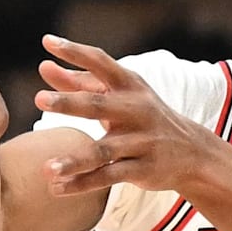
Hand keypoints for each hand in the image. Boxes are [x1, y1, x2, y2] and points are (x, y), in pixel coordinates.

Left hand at [35, 35, 224, 194]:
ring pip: (104, 150)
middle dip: (70, 102)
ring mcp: (141, 141)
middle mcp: (136, 110)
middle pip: (100, 104)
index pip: (102, 62)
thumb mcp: (120, 95)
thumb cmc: (143, 117)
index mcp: (130, 86)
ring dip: (74, 160)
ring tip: (46, 169)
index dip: (76, 51)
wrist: (192, 151)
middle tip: (39, 99)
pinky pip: (108, 177)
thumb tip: (43, 67)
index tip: (48, 42)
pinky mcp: (143, 169)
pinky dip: (82, 183)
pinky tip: (56, 188)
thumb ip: (80, 82)